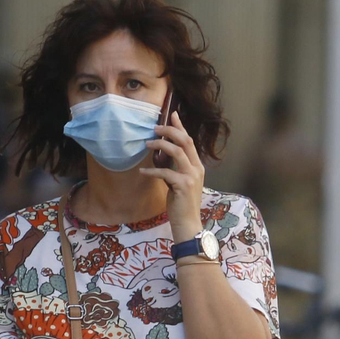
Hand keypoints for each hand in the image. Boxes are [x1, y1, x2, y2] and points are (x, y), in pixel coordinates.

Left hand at [141, 111, 205, 238]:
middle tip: (154, 128)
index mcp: (197, 166)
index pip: (190, 141)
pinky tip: (142, 171)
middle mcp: (197, 168)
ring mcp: (191, 176)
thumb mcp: (180, 183)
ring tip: (147, 144)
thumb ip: (175, 169)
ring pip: (177, 152)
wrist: (187, 224)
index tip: (172, 114)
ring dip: (160, 145)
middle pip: (185, 141)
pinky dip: (152, 171)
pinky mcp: (183, 185)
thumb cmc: (182, 204)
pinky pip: (165, 172)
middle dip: (169, 131)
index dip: (180, 127)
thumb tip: (162, 157)